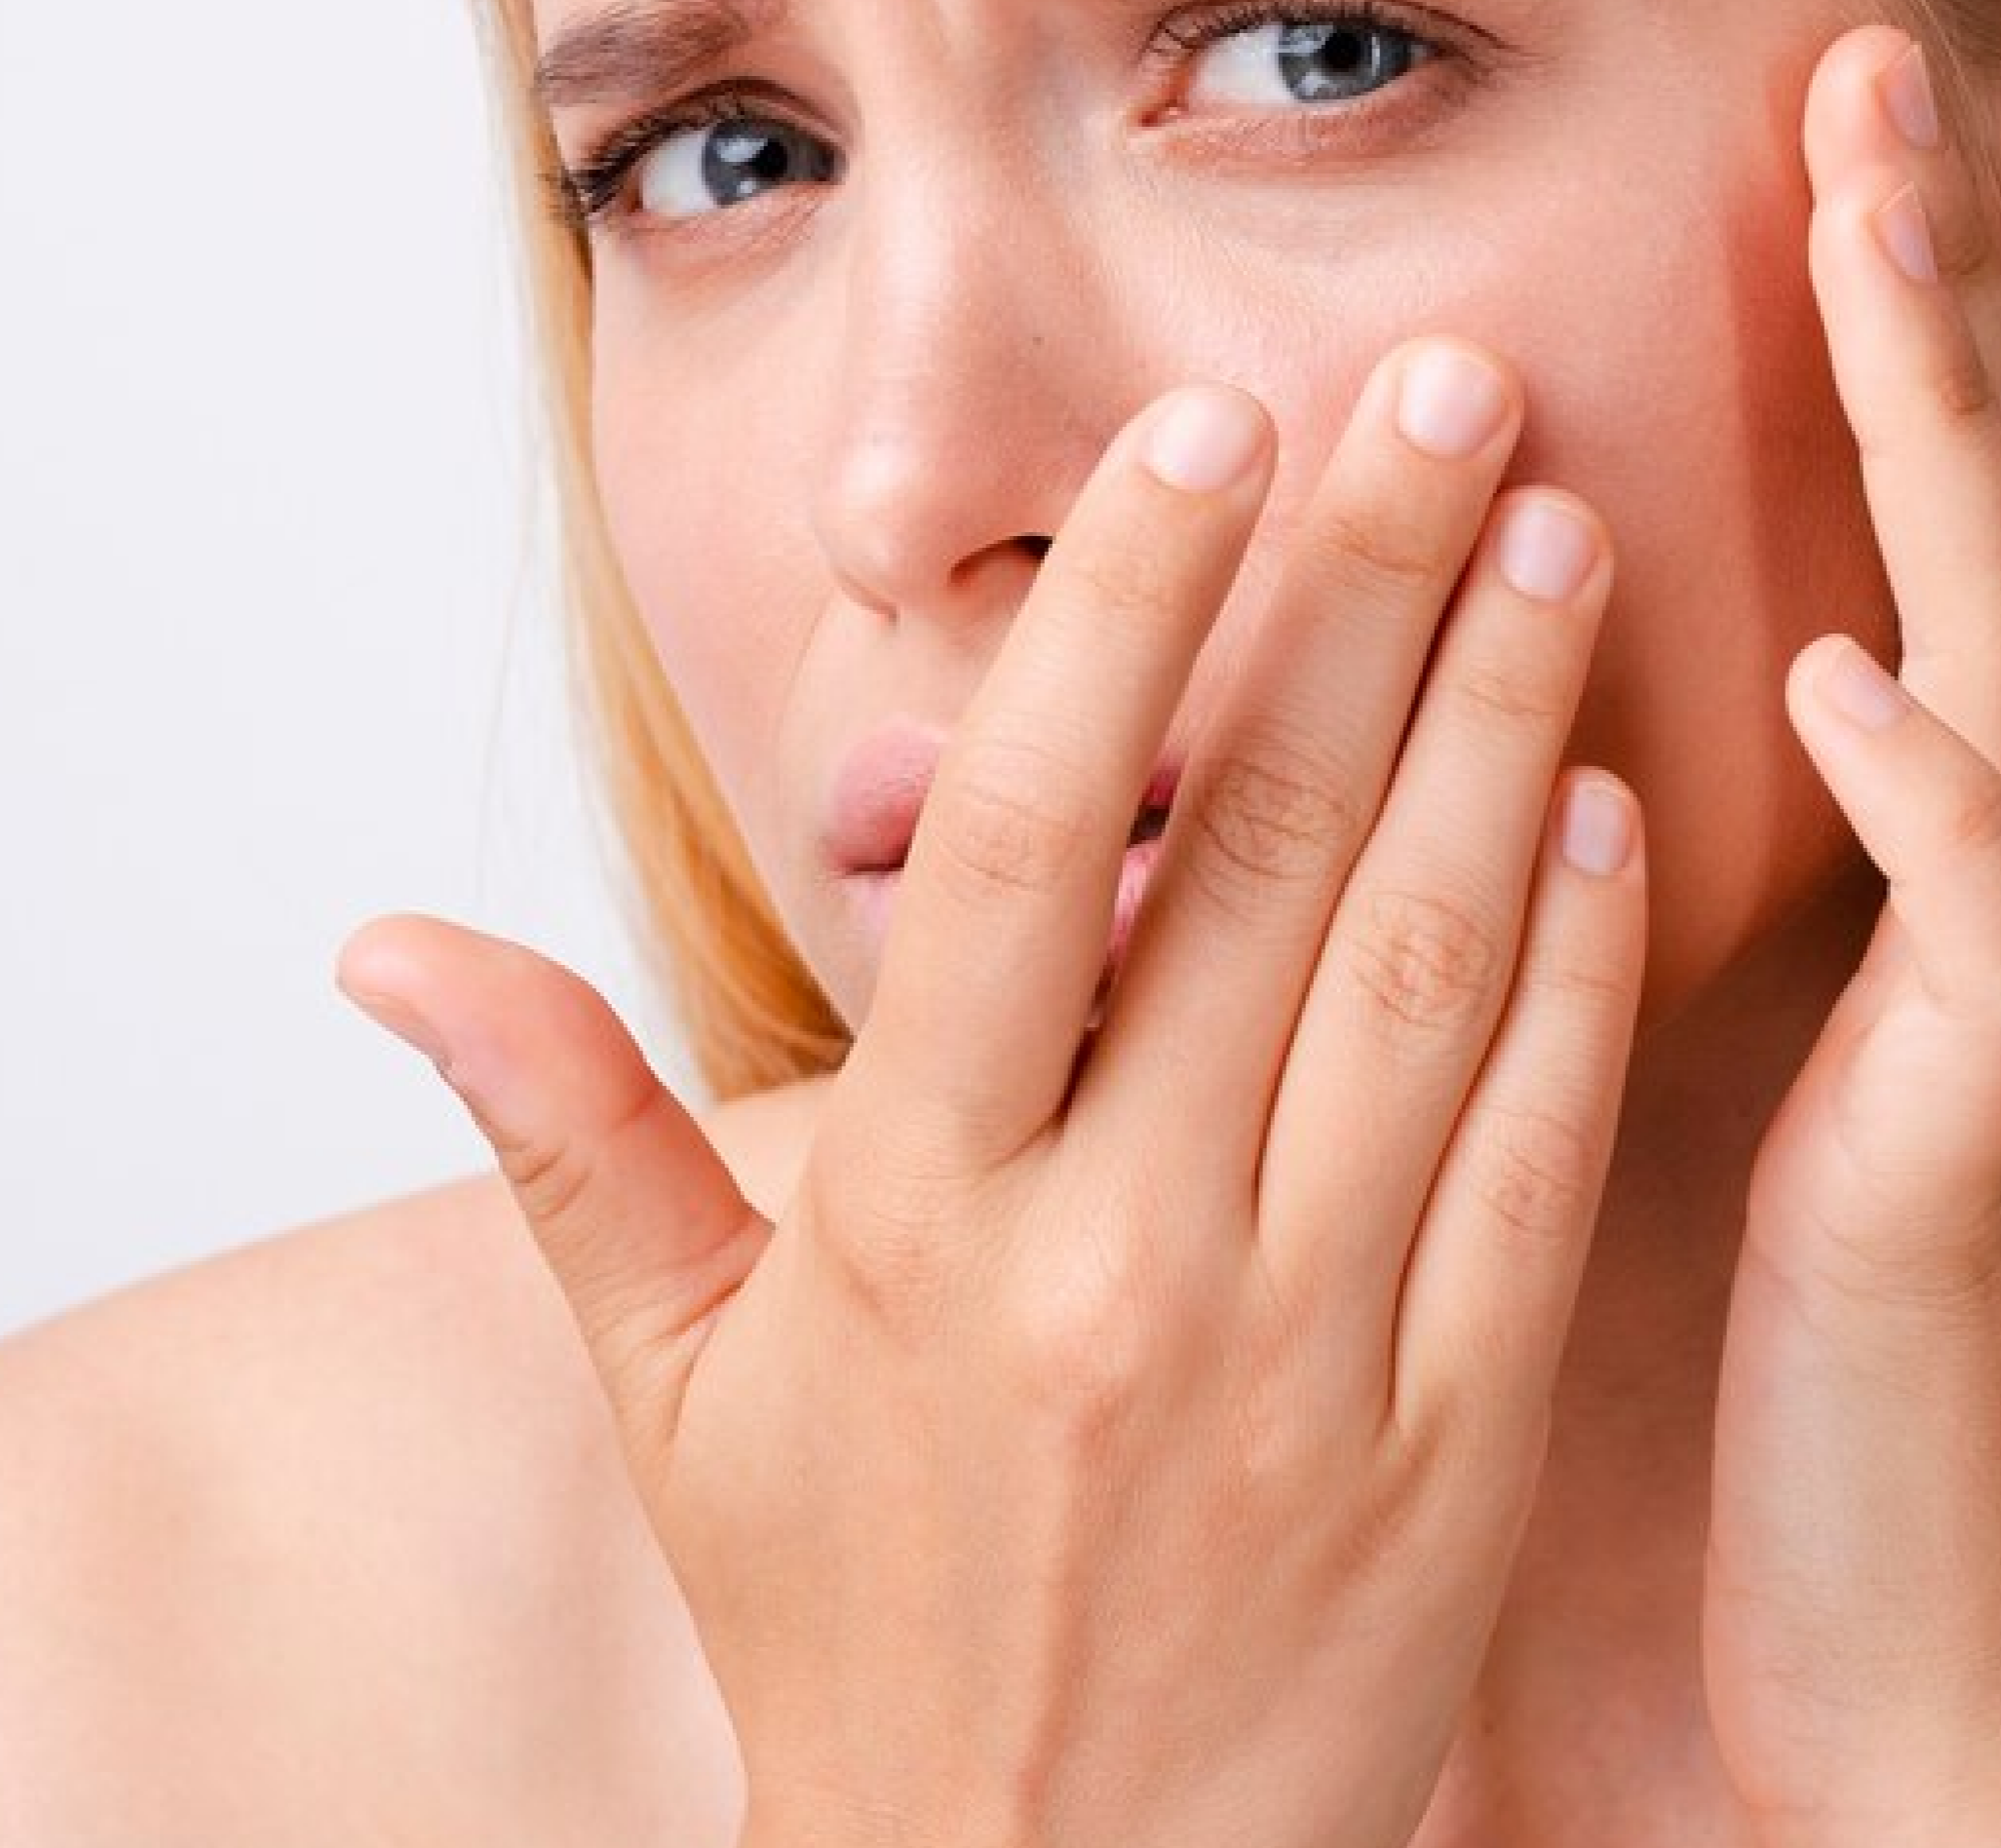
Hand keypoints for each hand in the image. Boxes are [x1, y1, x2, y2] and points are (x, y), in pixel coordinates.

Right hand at [337, 346, 1647, 1847]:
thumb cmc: (859, 1620)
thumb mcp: (675, 1397)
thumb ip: (561, 1140)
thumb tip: (384, 944)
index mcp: (908, 1224)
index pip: (1024, 855)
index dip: (1123, 625)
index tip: (1202, 437)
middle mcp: (1108, 1270)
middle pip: (1250, 866)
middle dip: (1360, 598)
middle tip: (1448, 380)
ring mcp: (1301, 1358)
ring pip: (1414, 982)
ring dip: (1498, 737)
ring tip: (1553, 531)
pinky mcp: (1454, 1449)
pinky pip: (1528, 1166)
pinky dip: (1576, 980)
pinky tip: (1616, 810)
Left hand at [1703, 27, 2000, 1843]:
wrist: (1981, 1687)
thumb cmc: (1919, 1383)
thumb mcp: (1923, 1074)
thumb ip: (1904, 885)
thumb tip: (1822, 698)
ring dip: (1959, 415)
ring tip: (1879, 201)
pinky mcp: (1979, 1146)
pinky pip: (1983, 926)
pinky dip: (1937, 783)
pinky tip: (1858, 663)